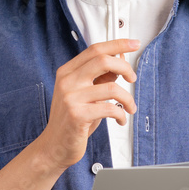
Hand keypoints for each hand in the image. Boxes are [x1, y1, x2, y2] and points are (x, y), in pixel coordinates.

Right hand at [35, 38, 138, 170]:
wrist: (55, 146)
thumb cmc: (71, 120)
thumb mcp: (86, 94)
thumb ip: (101, 77)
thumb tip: (120, 60)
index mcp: (68, 72)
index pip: (95, 50)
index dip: (117, 44)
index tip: (133, 44)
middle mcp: (67, 81)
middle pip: (102, 60)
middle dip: (125, 67)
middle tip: (132, 78)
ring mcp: (71, 98)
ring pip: (111, 87)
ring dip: (127, 98)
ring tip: (130, 107)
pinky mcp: (77, 115)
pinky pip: (109, 108)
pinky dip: (121, 114)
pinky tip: (120, 119)